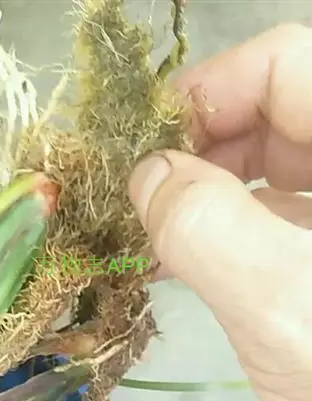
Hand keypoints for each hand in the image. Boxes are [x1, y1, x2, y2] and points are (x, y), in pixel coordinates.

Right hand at [129, 24, 311, 400]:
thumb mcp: (289, 309)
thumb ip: (209, 230)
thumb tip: (145, 176)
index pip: (286, 63)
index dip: (208, 92)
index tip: (144, 147)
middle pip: (267, 110)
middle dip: (193, 148)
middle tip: (138, 198)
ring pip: (255, 163)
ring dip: (193, 190)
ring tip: (147, 230)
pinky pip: (255, 211)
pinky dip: (208, 225)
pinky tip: (172, 256)